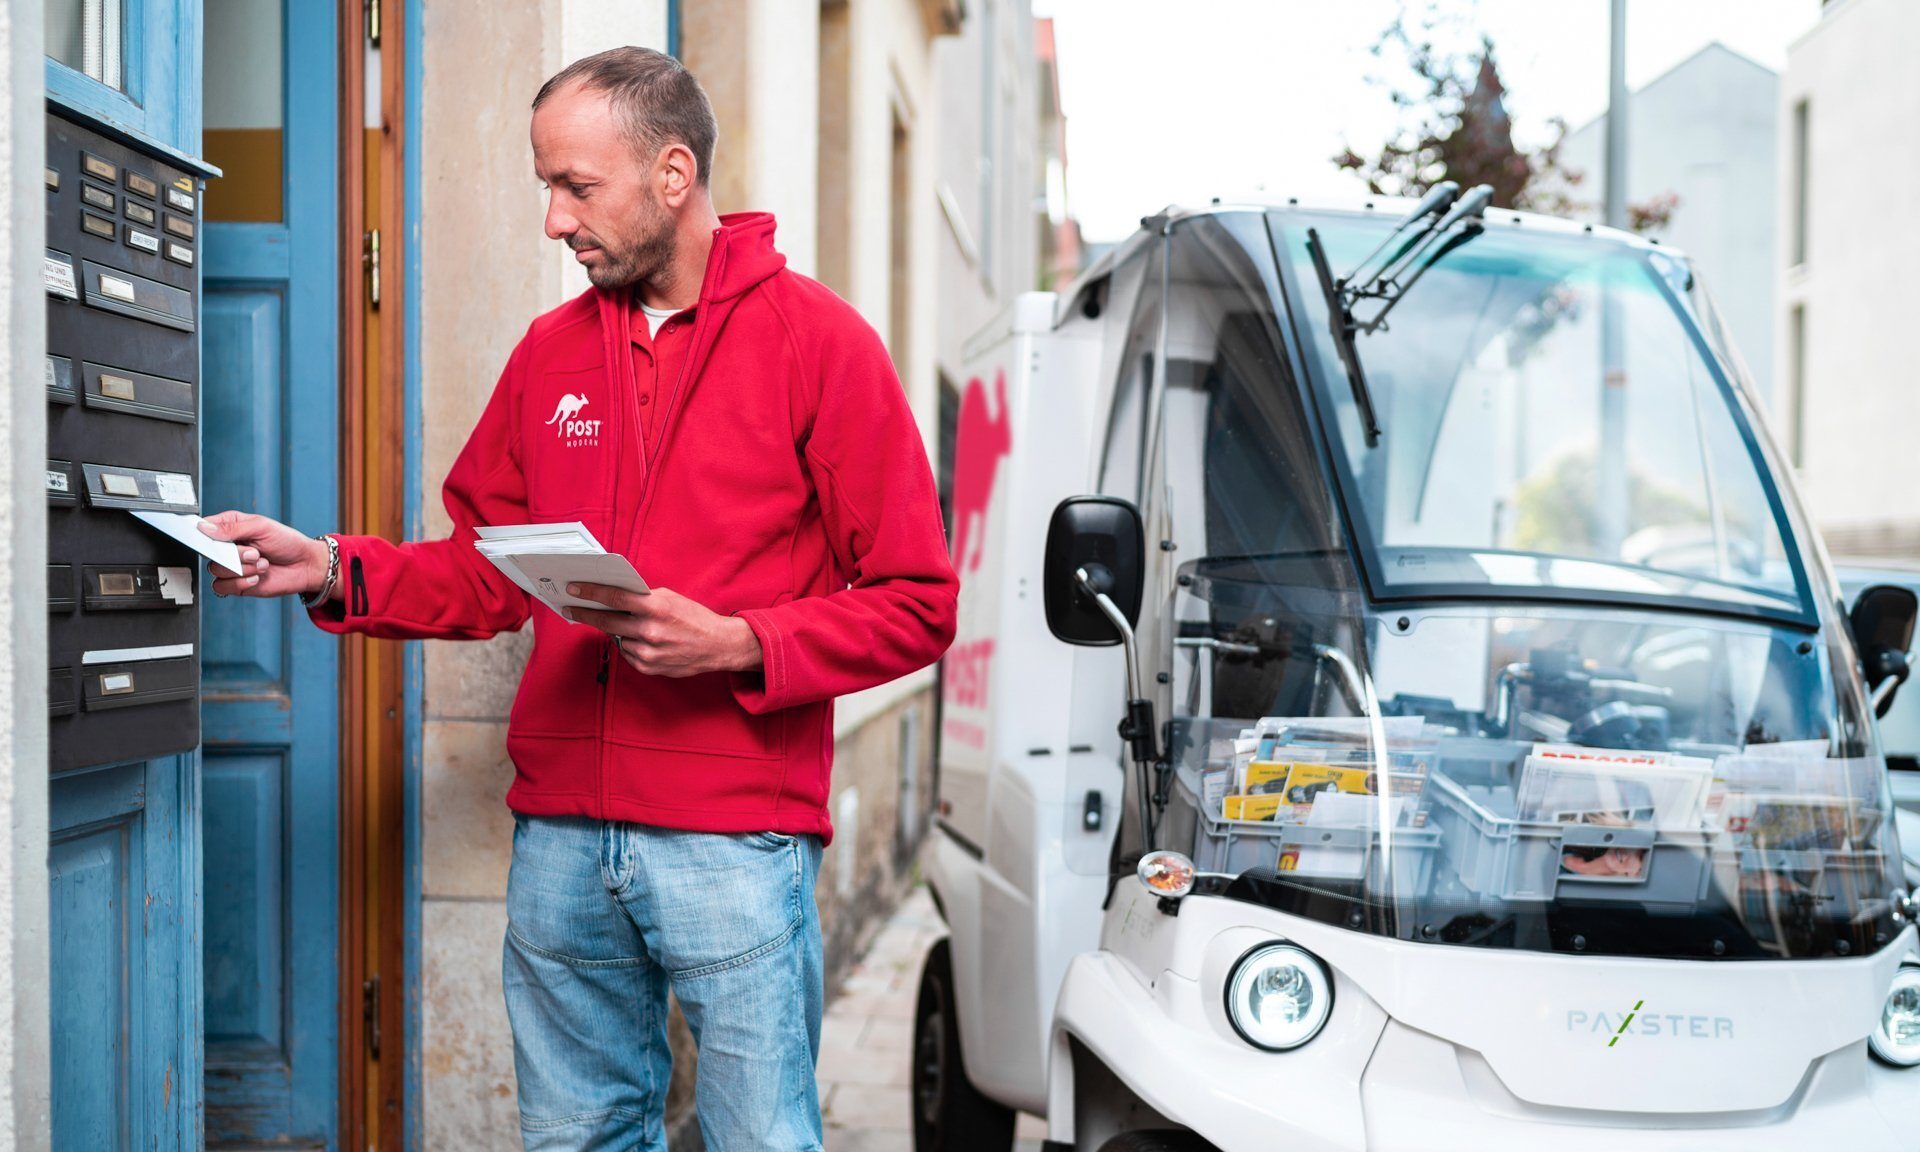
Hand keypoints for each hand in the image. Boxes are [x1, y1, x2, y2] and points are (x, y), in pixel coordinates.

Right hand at [198, 510, 330, 598]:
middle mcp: (227, 547)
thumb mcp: (261, 527)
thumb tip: (205, 527)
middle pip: (208, 552)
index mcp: (231, 527)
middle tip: (254, 552)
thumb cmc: (287, 542)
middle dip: (234, 554)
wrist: (305, 565)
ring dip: (242, 568)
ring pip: (215, 569)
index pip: (204, 528)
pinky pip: (221, 586)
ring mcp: (231, 566)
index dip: (204, 534)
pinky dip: (239, 583)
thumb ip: (232, 528)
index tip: (216, 539)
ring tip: (262, 564)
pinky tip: (256, 577)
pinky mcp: (236, 584)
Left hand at [564, 584, 762, 677]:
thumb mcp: (670, 598)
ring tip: (624, 625)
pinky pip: (627, 653)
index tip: (574, 589)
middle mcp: (650, 631)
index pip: (615, 597)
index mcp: (656, 608)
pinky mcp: (648, 667)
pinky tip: (641, 640)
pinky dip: (629, 645)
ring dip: (616, 630)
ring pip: (617, 638)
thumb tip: (615, 597)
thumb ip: (643, 598)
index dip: (591, 592)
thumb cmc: (694, 618)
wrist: (717, 646)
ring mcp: (648, 652)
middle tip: (572, 609)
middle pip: (607, 621)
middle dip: (586, 613)